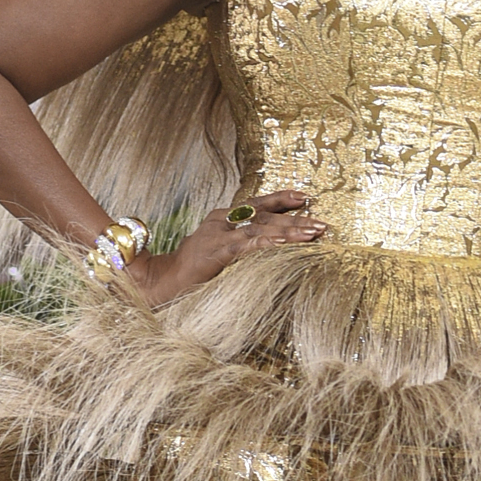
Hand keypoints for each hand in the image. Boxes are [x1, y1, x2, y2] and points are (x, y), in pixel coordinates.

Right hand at [135, 186, 328, 306]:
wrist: (158, 284)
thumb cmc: (188, 273)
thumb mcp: (216, 254)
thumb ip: (237, 246)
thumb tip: (268, 246)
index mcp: (219, 219)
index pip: (255, 204)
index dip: (281, 200)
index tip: (304, 197)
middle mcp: (219, 221)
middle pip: (263, 214)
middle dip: (294, 217)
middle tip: (321, 222)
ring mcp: (217, 235)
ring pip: (260, 228)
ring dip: (289, 230)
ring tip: (314, 233)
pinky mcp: (216, 251)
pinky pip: (248, 245)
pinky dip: (268, 243)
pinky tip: (286, 244)